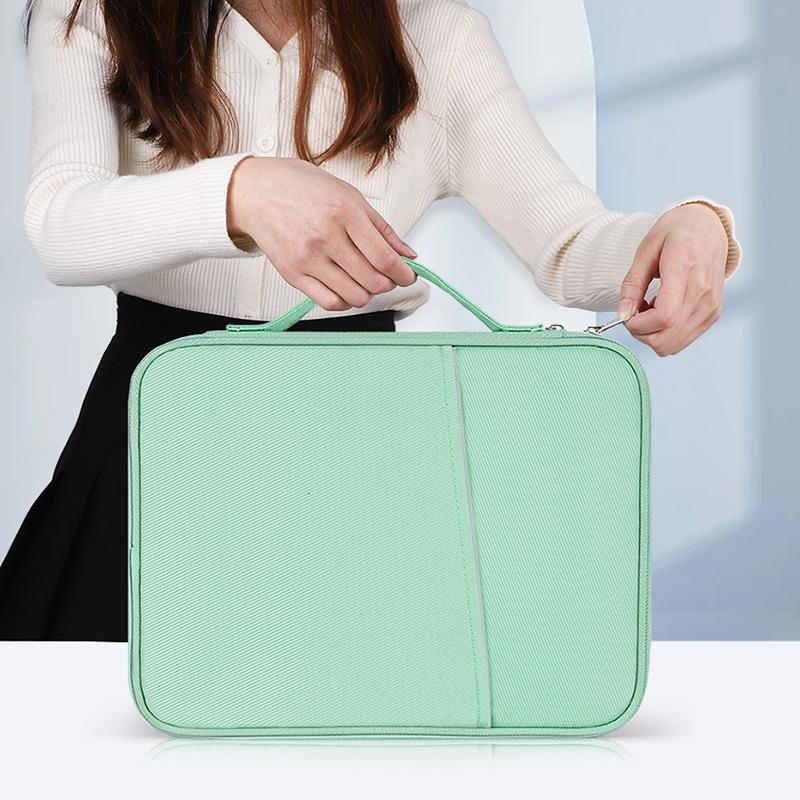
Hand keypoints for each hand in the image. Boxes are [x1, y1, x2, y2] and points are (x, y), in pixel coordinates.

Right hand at [227, 156, 416, 310]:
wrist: (256, 192)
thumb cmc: (302, 188)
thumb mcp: (348, 194)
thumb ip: (381, 228)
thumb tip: (408, 255)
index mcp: (344, 211)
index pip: (384, 258)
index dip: (403, 274)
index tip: (408, 276)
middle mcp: (326, 236)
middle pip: (373, 281)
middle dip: (388, 284)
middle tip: (388, 277)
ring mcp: (308, 257)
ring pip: (354, 296)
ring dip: (368, 294)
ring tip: (365, 281)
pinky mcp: (293, 274)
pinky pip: (329, 302)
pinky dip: (345, 301)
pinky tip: (346, 288)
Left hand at [617, 203, 728, 355]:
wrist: (709, 226)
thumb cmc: (676, 232)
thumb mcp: (646, 249)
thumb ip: (632, 284)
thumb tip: (623, 315)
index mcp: (686, 269)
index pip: (664, 317)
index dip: (639, 325)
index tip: (628, 314)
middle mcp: (703, 292)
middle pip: (667, 338)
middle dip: (641, 333)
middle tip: (636, 311)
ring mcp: (711, 306)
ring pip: (674, 345)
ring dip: (653, 335)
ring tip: (651, 309)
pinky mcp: (713, 314)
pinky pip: (683, 340)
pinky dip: (666, 334)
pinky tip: (664, 311)